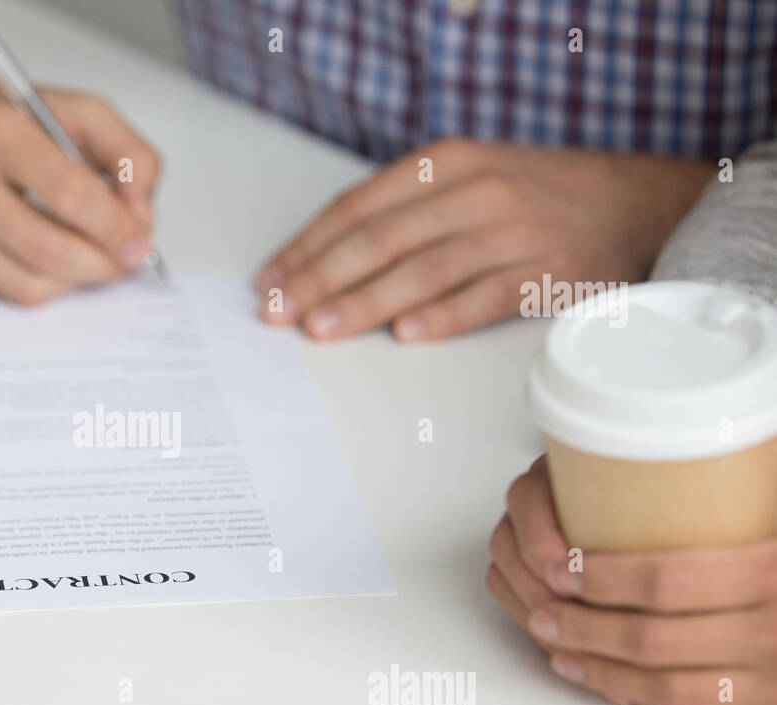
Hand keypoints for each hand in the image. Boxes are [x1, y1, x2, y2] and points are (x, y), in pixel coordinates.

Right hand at [0, 75, 159, 304]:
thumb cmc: (5, 121)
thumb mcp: (76, 111)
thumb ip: (126, 154)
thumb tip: (141, 216)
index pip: (68, 194)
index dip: (115, 226)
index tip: (140, 241)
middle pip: (48, 250)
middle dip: (102, 264)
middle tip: (126, 260)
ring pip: (30, 284)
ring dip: (77, 280)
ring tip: (93, 256)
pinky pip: (8, 292)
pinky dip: (45, 283)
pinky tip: (51, 256)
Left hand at [256, 139, 711, 341]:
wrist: (637, 202)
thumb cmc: (535, 198)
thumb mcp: (468, 181)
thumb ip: (406, 213)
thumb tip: (328, 264)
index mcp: (445, 164)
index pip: (358, 208)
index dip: (307, 247)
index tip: (271, 282)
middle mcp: (475, 191)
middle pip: (380, 239)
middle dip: (319, 278)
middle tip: (278, 312)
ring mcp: (512, 231)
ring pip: (423, 269)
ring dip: (365, 301)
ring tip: (321, 328)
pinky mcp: (547, 271)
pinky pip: (485, 296)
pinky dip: (443, 316)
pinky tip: (406, 335)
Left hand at [487, 456, 776, 704]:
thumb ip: (756, 472)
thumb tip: (714, 425)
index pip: (672, 580)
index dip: (605, 576)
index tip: (561, 563)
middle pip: (655, 639)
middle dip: (584, 626)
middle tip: (542, 609)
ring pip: (669, 689)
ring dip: (602, 672)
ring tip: (560, 650)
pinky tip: (616, 689)